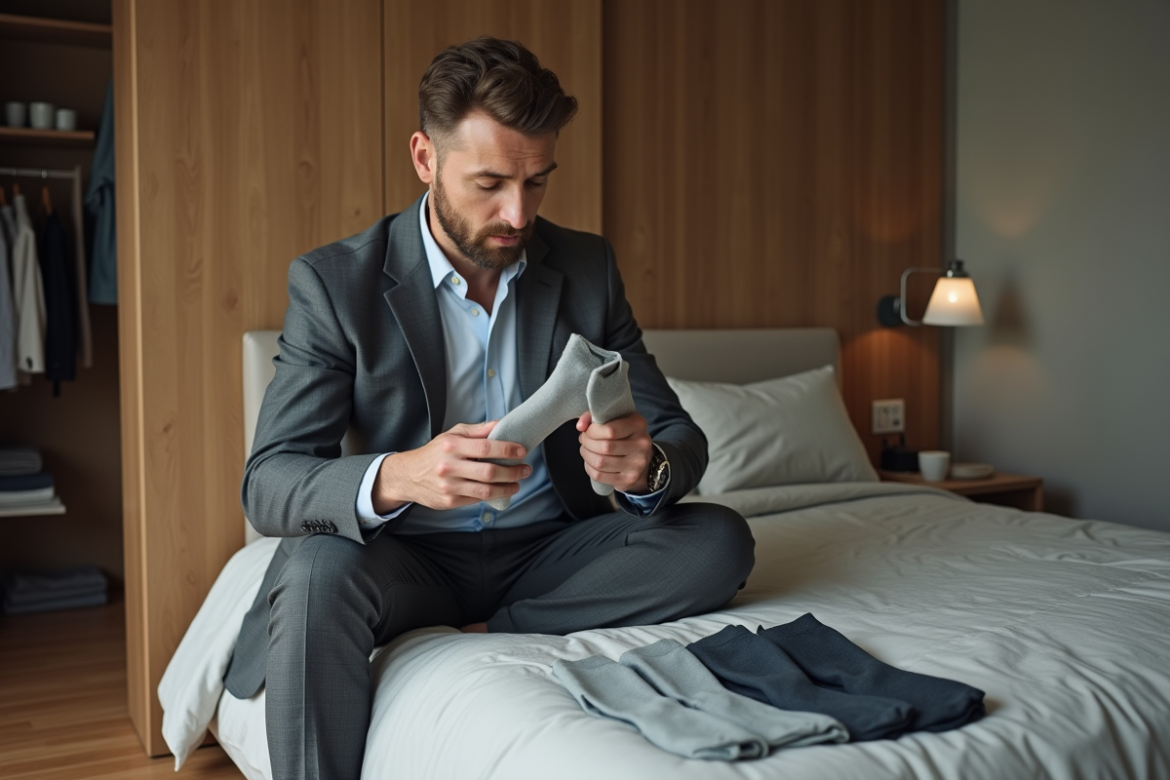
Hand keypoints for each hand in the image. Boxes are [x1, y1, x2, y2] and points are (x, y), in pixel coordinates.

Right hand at [373, 421, 529, 512]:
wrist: (408, 476)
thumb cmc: (435, 452)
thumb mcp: (453, 435)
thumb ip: (478, 430)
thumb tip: (502, 424)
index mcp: (452, 446)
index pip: (486, 447)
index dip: (507, 449)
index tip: (522, 451)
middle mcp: (449, 466)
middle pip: (489, 472)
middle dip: (513, 471)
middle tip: (526, 469)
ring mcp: (449, 486)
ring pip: (486, 490)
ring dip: (507, 487)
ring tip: (518, 483)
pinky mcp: (449, 501)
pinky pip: (477, 499)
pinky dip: (493, 495)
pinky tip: (501, 489)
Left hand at [576, 411, 653, 493]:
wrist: (640, 456)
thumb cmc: (622, 433)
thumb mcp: (613, 418)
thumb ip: (594, 416)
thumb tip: (580, 426)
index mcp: (638, 424)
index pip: (609, 430)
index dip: (592, 431)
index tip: (587, 430)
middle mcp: (642, 444)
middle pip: (604, 447)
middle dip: (587, 443)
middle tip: (584, 440)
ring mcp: (637, 464)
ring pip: (600, 462)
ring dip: (586, 455)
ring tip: (586, 450)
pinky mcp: (629, 479)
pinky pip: (599, 475)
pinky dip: (589, 468)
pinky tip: (591, 462)